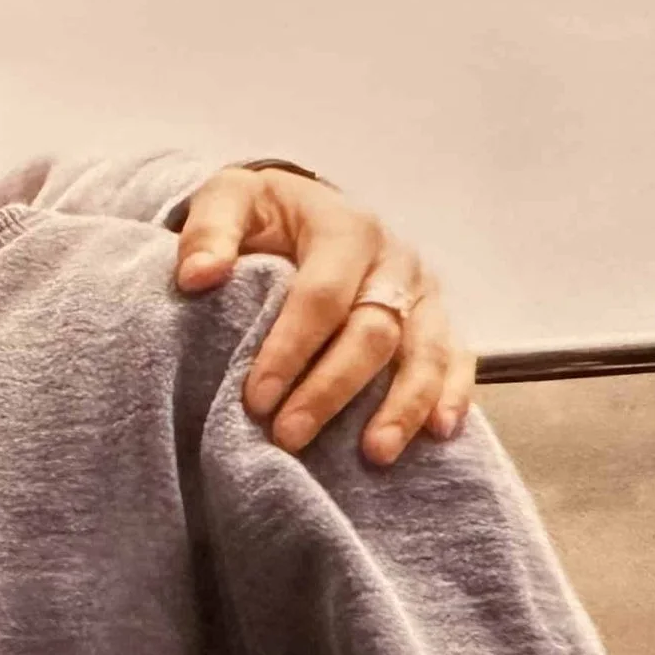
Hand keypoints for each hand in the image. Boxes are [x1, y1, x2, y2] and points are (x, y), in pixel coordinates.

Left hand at [173, 167, 474, 465]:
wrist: (302, 210)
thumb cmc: (263, 214)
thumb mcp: (227, 201)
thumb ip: (209, 232)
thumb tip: (197, 275)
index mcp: (345, 229)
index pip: (322, 295)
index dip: (290, 349)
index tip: (255, 398)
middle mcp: (394, 260)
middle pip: (374, 331)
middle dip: (331, 389)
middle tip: (290, 435)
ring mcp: (423, 292)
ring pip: (425, 351)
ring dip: (402, 405)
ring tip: (373, 453)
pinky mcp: (438, 320)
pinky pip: (457, 358)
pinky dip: (452, 394)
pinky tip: (439, 433)